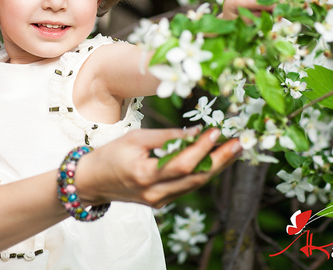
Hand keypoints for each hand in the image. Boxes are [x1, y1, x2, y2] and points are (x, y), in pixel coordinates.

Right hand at [75, 127, 240, 208]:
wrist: (92, 182)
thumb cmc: (111, 155)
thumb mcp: (136, 138)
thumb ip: (167, 137)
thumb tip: (196, 132)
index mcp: (145, 175)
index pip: (182, 163)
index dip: (202, 148)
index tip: (216, 131)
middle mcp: (155, 193)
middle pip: (196, 178)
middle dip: (220, 160)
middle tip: (239, 143)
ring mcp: (160, 201)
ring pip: (195, 185)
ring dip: (216, 166)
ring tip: (233, 149)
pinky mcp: (162, 202)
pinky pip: (187, 187)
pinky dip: (201, 172)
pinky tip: (213, 158)